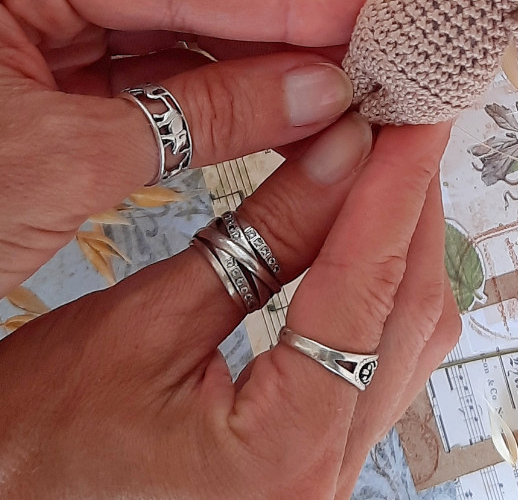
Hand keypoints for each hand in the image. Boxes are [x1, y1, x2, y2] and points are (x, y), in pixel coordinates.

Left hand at [0, 0, 375, 295]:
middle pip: (176, 1)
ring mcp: (33, 39)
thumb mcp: (61, 163)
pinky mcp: (43, 90)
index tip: (364, 8)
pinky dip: (209, 106)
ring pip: (166, 45)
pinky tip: (275, 113)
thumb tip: (319, 88)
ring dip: (251, 74)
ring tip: (336, 87)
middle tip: (366, 51)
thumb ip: (202, 116)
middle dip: (274, 36)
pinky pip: (143, 85)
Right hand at [0, 120, 460, 497]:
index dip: (397, 187)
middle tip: (402, 120)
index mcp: (285, 454)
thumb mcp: (144, 325)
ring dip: (401, 243)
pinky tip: (361, 229)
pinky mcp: (316, 457)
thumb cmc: (34, 445)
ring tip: (385, 159)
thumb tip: (343, 148)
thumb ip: (263, 236)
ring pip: (404, 337)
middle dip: (410, 207)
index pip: (368, 289)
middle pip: (408, 313)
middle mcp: (328, 477)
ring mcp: (329, 474)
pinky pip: (377, 358)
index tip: (418, 115)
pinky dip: (378, 286)